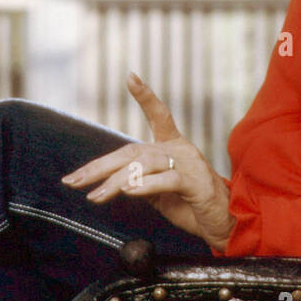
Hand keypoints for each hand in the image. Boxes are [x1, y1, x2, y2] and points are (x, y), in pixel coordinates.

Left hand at [61, 72, 236, 251]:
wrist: (226, 224)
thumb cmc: (192, 206)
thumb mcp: (160, 193)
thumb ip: (140, 181)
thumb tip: (111, 183)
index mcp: (174, 147)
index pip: (159, 115)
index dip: (146, 96)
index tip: (130, 77)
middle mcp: (181, 150)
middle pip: (134, 150)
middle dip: (99, 166)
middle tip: (74, 181)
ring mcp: (190, 164)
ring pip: (145, 164)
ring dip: (115, 181)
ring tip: (96, 196)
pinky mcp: (197, 183)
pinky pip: (167, 180)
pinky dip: (145, 185)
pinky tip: (128, 192)